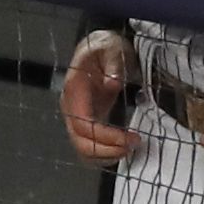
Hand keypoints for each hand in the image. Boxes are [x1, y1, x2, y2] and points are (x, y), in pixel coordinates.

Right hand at [57, 28, 141, 163]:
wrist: (99, 47)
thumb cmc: (105, 47)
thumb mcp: (112, 48)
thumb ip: (113, 63)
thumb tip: (112, 83)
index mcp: (74, 89)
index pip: (83, 124)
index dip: (105, 137)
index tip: (129, 138)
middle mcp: (71, 106)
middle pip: (80, 142)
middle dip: (106, 150)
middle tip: (132, 146)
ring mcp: (76, 115)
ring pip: (83, 148)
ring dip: (106, 155)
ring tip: (129, 149)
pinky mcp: (86, 120)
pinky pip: (89, 145)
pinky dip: (104, 153)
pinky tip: (122, 149)